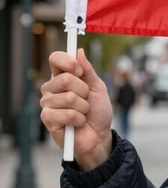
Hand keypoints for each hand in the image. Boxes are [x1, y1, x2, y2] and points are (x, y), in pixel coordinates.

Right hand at [40, 48, 113, 169]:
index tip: (80, 71)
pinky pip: (68, 114)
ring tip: (83, 113)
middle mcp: (51, 88)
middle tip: (86, 100)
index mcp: (62, 77)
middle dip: (84, 91)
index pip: (55, 59)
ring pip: (69, 98)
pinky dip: (79, 119)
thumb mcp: (98, 88)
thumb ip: (88, 70)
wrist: (99, 136)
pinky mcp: (47, 119)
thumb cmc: (98, 112)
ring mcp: (48, 104)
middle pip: (65, 78)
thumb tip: (79, 51)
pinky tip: (77, 123)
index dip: (68, 61)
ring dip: (84, 107)